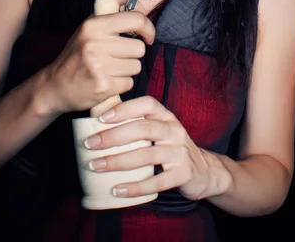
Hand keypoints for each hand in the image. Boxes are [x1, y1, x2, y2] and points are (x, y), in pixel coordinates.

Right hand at [40, 0, 154, 116]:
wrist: (54, 85)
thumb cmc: (77, 52)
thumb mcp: (92, 24)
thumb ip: (114, 1)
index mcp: (94, 25)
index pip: (135, 20)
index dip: (148, 29)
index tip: (147, 37)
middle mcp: (95, 43)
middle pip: (139, 48)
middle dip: (131, 55)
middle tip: (114, 58)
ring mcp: (98, 66)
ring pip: (136, 67)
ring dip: (126, 70)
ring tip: (109, 69)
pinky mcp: (102, 87)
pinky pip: (129, 84)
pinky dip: (121, 85)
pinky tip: (106, 82)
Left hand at [83, 96, 219, 200]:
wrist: (204, 171)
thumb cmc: (171, 148)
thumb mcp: (160, 130)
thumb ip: (138, 124)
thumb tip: (98, 119)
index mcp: (166, 116)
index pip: (146, 104)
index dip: (124, 109)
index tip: (101, 118)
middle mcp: (174, 130)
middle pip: (143, 129)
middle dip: (114, 136)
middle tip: (90, 144)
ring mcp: (180, 152)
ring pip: (147, 155)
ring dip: (118, 161)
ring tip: (96, 166)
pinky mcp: (184, 174)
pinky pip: (157, 182)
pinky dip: (135, 187)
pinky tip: (117, 190)